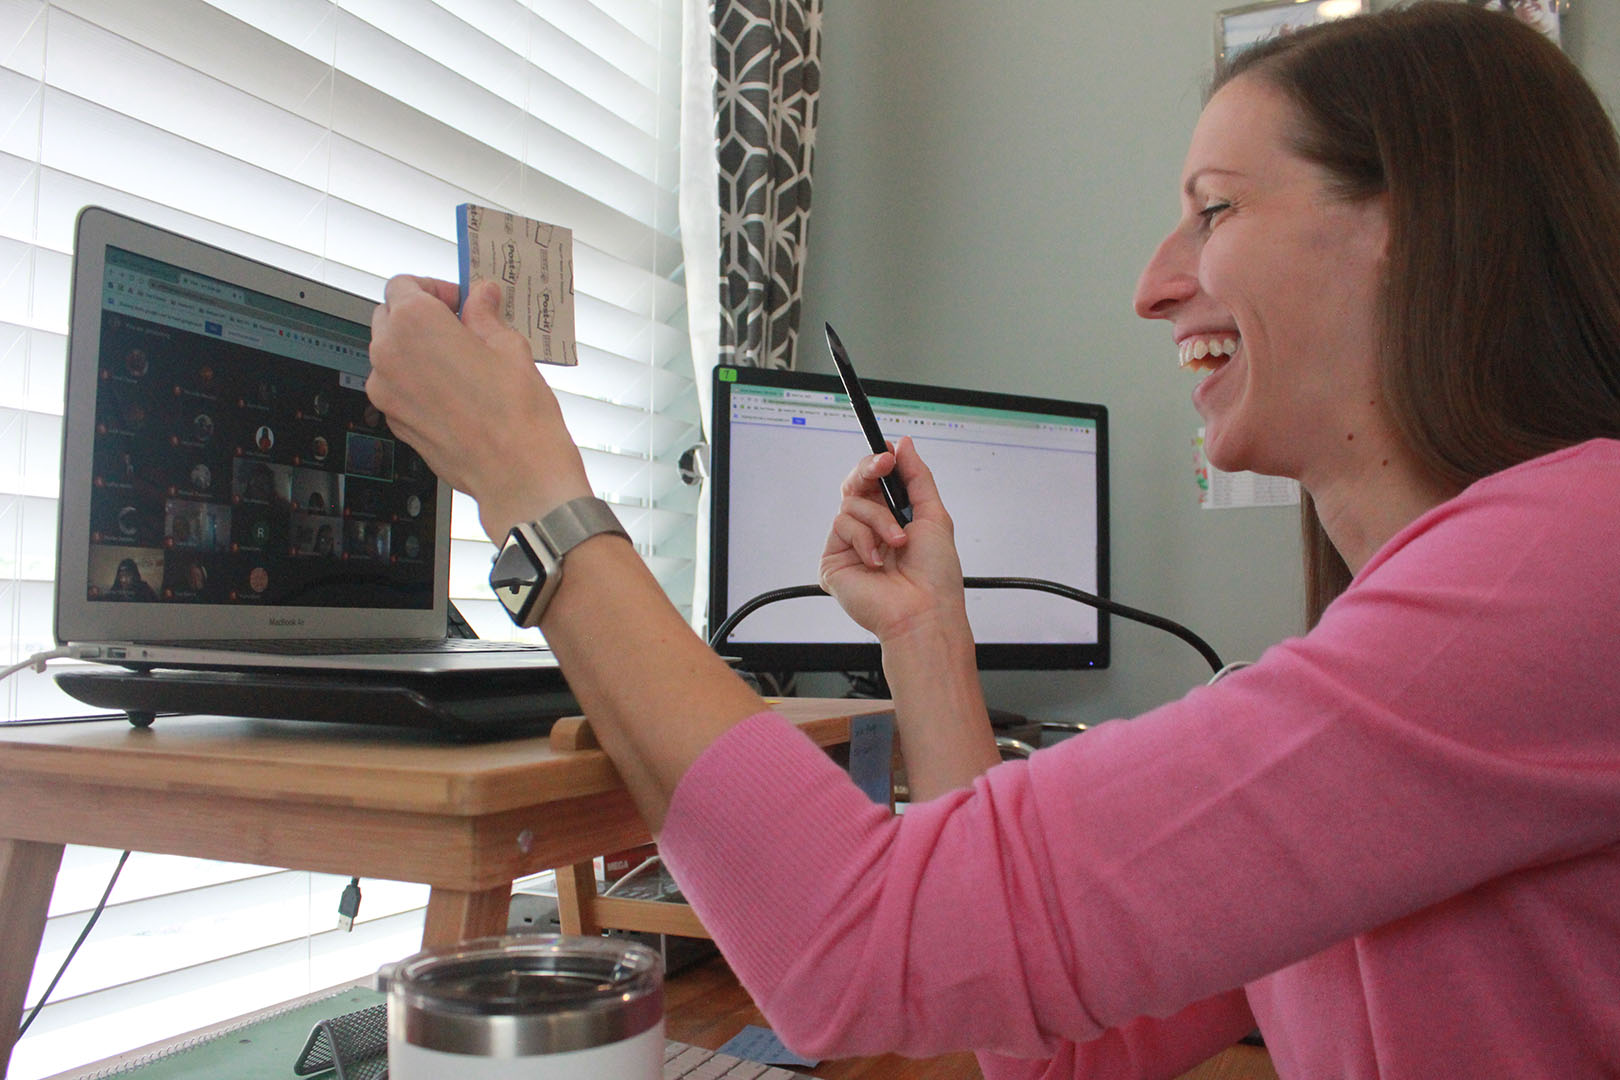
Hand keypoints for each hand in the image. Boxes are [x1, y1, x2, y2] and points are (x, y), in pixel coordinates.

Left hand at [366, 276, 591, 539]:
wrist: (517, 473)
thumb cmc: (516, 413)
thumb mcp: (508, 346)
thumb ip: (485, 315)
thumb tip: (481, 297)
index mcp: (414, 324)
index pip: (403, 285)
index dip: (434, 289)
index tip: (460, 301)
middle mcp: (389, 355)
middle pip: (389, 317)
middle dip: (421, 316)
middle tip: (462, 327)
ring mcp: (387, 392)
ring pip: (390, 354)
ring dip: (417, 350)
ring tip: (462, 362)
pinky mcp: (394, 421)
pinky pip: (397, 387)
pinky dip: (418, 381)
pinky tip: (456, 391)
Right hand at [819, 437, 969, 645]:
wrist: (924, 612)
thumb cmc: (935, 577)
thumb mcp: (934, 515)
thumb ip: (917, 477)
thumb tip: (904, 446)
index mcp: (894, 519)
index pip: (877, 482)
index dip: (878, 463)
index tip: (889, 452)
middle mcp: (870, 530)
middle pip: (855, 485)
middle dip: (869, 470)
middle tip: (882, 466)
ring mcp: (851, 545)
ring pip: (851, 505)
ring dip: (879, 520)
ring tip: (897, 543)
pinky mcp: (834, 561)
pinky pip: (841, 527)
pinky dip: (864, 540)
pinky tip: (877, 562)